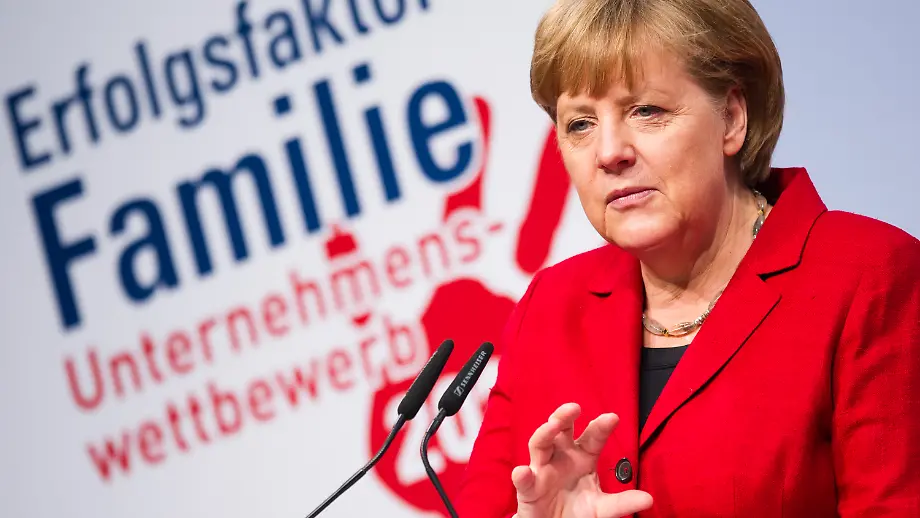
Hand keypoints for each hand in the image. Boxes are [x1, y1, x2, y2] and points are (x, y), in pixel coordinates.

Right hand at [512, 403, 652, 517]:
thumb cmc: (578, 510)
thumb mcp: (602, 508)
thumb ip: (622, 503)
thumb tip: (648, 499)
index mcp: (583, 457)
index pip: (593, 437)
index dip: (601, 426)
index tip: (613, 418)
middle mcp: (561, 456)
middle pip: (561, 429)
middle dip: (565, 416)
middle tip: (574, 408)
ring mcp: (542, 469)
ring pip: (540, 444)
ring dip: (545, 432)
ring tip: (553, 425)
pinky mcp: (528, 487)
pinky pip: (524, 479)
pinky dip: (522, 475)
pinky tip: (524, 472)